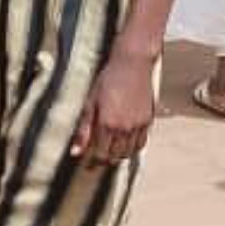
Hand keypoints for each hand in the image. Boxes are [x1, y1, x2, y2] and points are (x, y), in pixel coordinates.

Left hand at [70, 46, 157, 167]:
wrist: (134, 62)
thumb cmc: (109, 79)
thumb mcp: (90, 103)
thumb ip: (83, 130)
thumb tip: (75, 152)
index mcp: (107, 124)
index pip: (100, 155)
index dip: (93, 162)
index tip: (88, 163)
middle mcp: (124, 127)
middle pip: (115, 156)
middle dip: (106, 160)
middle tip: (99, 157)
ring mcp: (138, 123)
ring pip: (130, 151)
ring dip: (120, 155)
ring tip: (112, 151)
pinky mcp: (149, 117)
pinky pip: (142, 141)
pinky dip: (134, 147)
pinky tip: (127, 142)